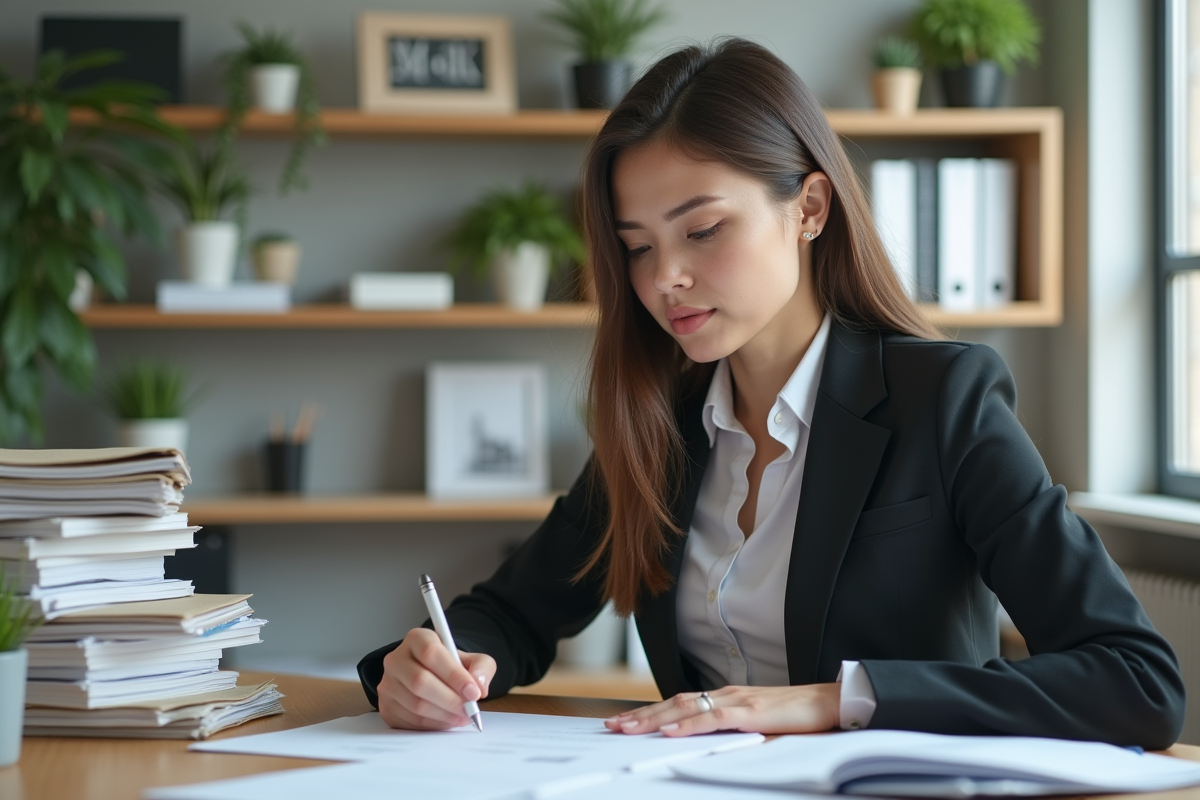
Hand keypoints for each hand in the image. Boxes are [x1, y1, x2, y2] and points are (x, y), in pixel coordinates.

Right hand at [377, 627, 496, 729]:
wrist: (431, 676)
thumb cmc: (450, 666)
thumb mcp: (472, 659)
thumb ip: (482, 667)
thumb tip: (479, 686)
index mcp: (417, 639)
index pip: (431, 653)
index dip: (453, 674)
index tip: (473, 692)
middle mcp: (396, 659)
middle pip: (420, 681)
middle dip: (450, 700)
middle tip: (469, 710)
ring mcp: (387, 683)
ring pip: (415, 704)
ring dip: (444, 715)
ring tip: (463, 717)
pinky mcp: (386, 706)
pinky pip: (409, 720)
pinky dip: (433, 724)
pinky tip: (447, 721)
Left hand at [603, 683, 840, 736]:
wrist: (830, 702)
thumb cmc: (798, 715)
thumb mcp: (758, 724)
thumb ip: (734, 730)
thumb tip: (708, 744)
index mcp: (726, 698)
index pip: (680, 704)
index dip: (652, 712)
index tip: (626, 722)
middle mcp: (726, 694)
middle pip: (675, 704)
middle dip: (642, 716)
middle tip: (613, 726)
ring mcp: (737, 701)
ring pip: (686, 708)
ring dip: (655, 718)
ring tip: (629, 728)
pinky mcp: (751, 712)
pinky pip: (713, 719)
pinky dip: (689, 725)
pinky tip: (671, 731)